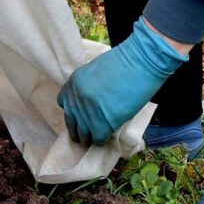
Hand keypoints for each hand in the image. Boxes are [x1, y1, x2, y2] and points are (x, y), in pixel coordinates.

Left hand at [56, 16, 188, 145]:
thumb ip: (87, 86)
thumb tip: (90, 102)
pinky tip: (108, 136)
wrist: (139, 63)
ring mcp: (86, 114)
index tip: (82, 115)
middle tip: (88, 132)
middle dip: (79, 129)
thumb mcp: (94, 71)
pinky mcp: (101, 125)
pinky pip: (97, 139)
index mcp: (72, 84)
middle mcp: (75, 100)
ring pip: (83, 135)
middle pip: (71, 123)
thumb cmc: (123, 62)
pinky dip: (102, 140)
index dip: (74, 111)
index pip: (64, 104)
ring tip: (98, 137)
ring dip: (90, 137)